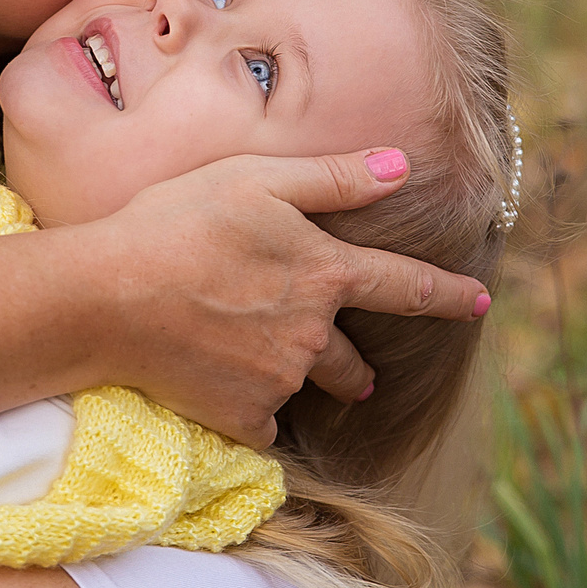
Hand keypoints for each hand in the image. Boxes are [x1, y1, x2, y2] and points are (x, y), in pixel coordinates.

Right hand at [75, 149, 489, 445]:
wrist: (103, 296)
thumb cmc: (173, 223)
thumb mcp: (254, 179)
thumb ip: (334, 178)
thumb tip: (404, 167)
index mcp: (325, 271)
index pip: (407, 287)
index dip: (450, 296)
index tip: (482, 304)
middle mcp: (313, 333)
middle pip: (352, 361)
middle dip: (356, 369)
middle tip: (355, 374)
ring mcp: (279, 380)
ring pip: (297, 385)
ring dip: (284, 375)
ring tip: (234, 354)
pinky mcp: (242, 417)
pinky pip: (259, 420)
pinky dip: (245, 406)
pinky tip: (209, 380)